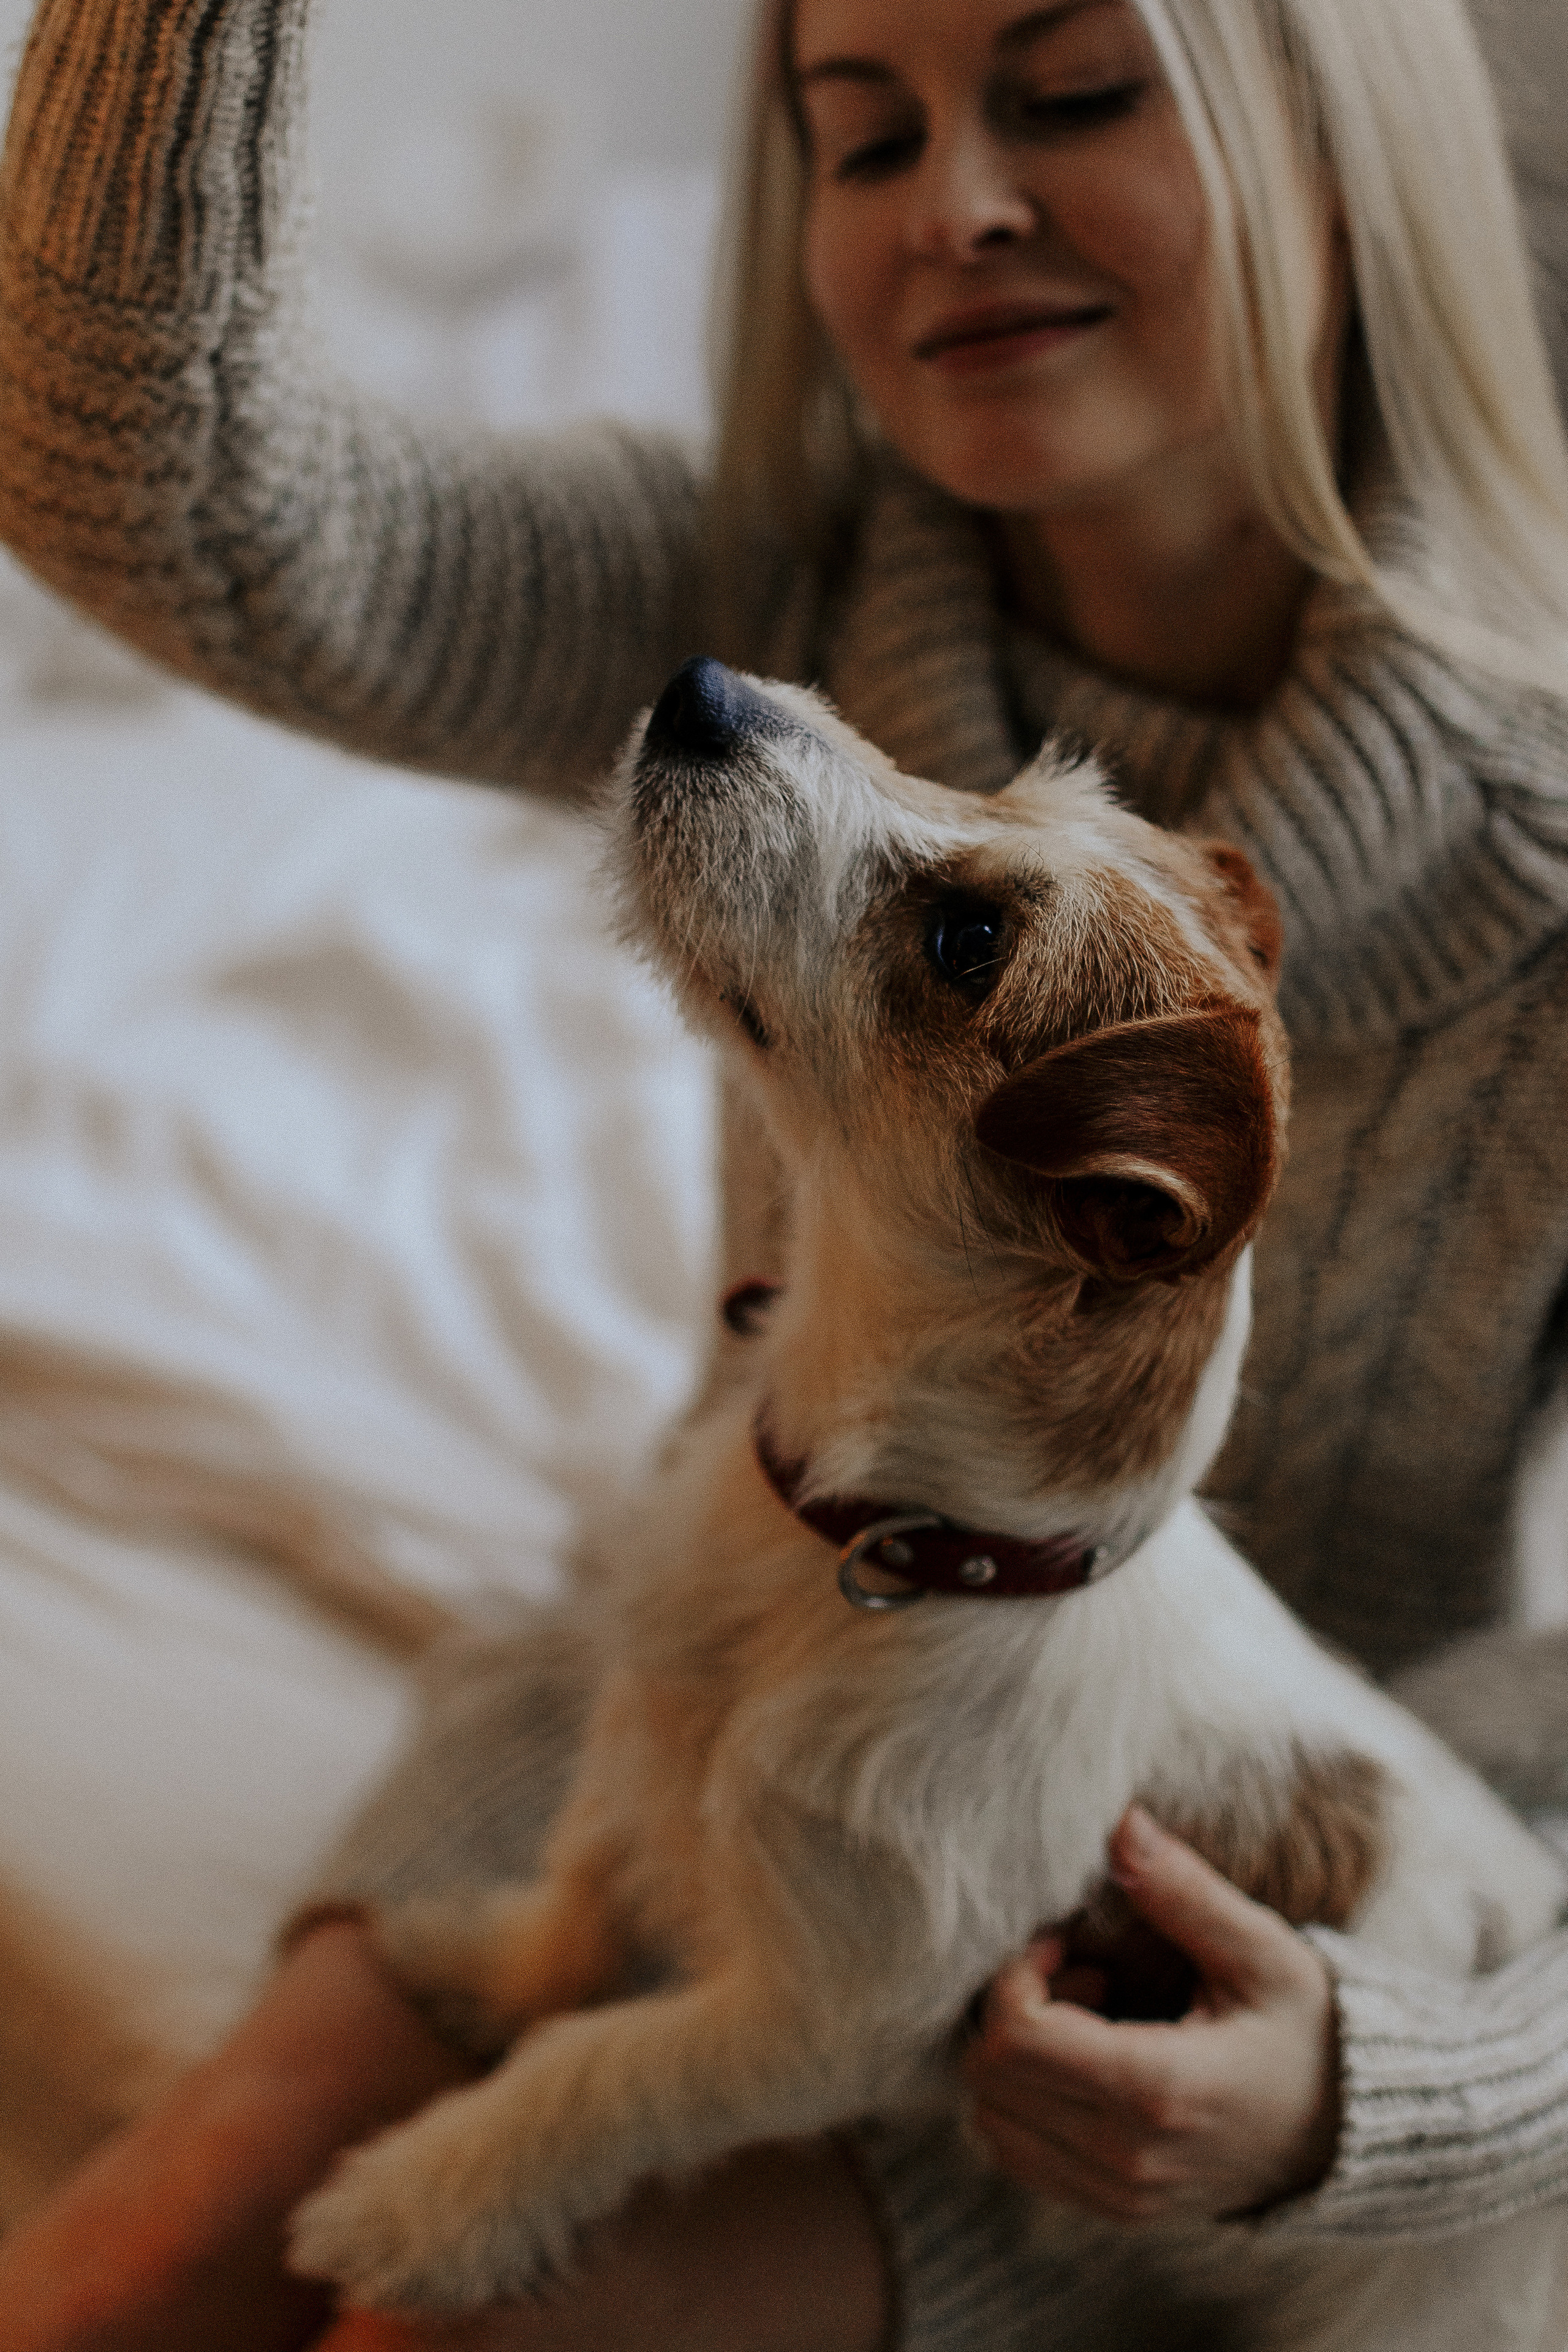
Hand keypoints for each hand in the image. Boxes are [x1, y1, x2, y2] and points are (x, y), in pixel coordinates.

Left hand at [964, 1806, 1339, 2222]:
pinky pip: (1021, 2157)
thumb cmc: (1308, 2031)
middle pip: (990, 2080)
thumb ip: (1183, 1891)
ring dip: (1017, 2060)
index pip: (1016, 2038)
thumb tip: (1122, 1824)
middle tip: (1079, 1974)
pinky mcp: (1115, 2209)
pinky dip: (1027, 2104)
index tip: (1064, 1944)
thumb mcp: (1260, 1952)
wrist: (1350, 2132)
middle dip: (1013, 2009)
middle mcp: (1128, 2157)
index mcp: (1159, 2090)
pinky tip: (1086, 2064)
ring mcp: (1119, 2194)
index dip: (1017, 1975)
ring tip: (1088, 2020)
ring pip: (994, 2122)